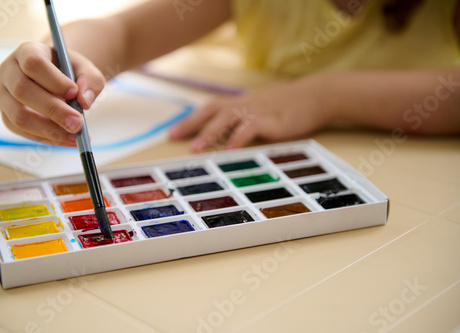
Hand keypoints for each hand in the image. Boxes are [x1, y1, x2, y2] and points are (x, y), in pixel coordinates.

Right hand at [0, 41, 104, 145]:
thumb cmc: (71, 72)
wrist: (60, 81)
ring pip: (18, 116)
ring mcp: (4, 95)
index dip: (53, 80)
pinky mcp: (7, 116)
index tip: (74, 92)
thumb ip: (90, 81)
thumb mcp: (87, 70)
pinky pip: (22, 131)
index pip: (33, 63)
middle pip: (22, 90)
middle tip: (78, 123)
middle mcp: (9, 71)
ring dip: (49, 129)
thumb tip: (84, 102)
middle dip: (53, 110)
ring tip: (76, 135)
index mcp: (27, 51)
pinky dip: (47, 138)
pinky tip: (68, 139)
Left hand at [169, 75, 334, 150]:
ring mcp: (259, 111)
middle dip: (191, 123)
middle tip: (172, 137)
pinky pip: (251, 127)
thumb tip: (229, 137)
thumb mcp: (264, 109)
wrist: (318, 95)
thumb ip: (246, 120)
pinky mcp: (273, 120)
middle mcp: (246, 104)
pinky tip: (230, 150)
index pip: (211, 108)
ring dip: (210, 132)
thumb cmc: (290, 106)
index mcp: (242, 103)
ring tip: (196, 147)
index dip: (191, 118)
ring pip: (228, 117)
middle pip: (212, 110)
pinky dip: (239, 138)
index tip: (173, 131)